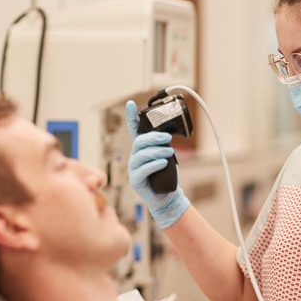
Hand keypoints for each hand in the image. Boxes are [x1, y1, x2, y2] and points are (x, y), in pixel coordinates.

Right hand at [126, 100, 189, 227]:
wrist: (167, 196)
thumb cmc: (166, 175)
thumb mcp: (167, 156)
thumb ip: (163, 145)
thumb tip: (167, 134)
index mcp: (141, 149)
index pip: (134, 130)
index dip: (131, 117)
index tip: (131, 104)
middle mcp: (135, 157)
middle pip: (139, 142)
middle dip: (154, 138)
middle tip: (168, 139)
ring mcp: (133, 169)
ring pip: (141, 154)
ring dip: (157, 151)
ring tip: (169, 153)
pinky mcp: (135, 180)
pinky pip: (143, 169)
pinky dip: (155, 164)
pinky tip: (163, 163)